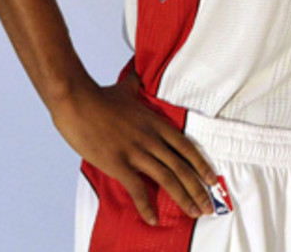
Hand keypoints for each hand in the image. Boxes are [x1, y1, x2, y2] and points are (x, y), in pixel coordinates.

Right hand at [50, 71, 217, 224]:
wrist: (78, 101)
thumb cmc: (100, 96)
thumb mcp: (126, 88)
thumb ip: (136, 84)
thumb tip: (137, 72)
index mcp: (156, 123)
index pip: (187, 147)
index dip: (201, 165)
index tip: (212, 180)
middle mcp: (152, 139)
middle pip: (182, 167)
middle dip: (198, 189)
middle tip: (208, 206)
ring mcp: (136, 151)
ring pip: (167, 178)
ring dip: (183, 198)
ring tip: (194, 212)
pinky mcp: (118, 163)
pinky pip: (137, 188)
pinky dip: (146, 205)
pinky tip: (152, 219)